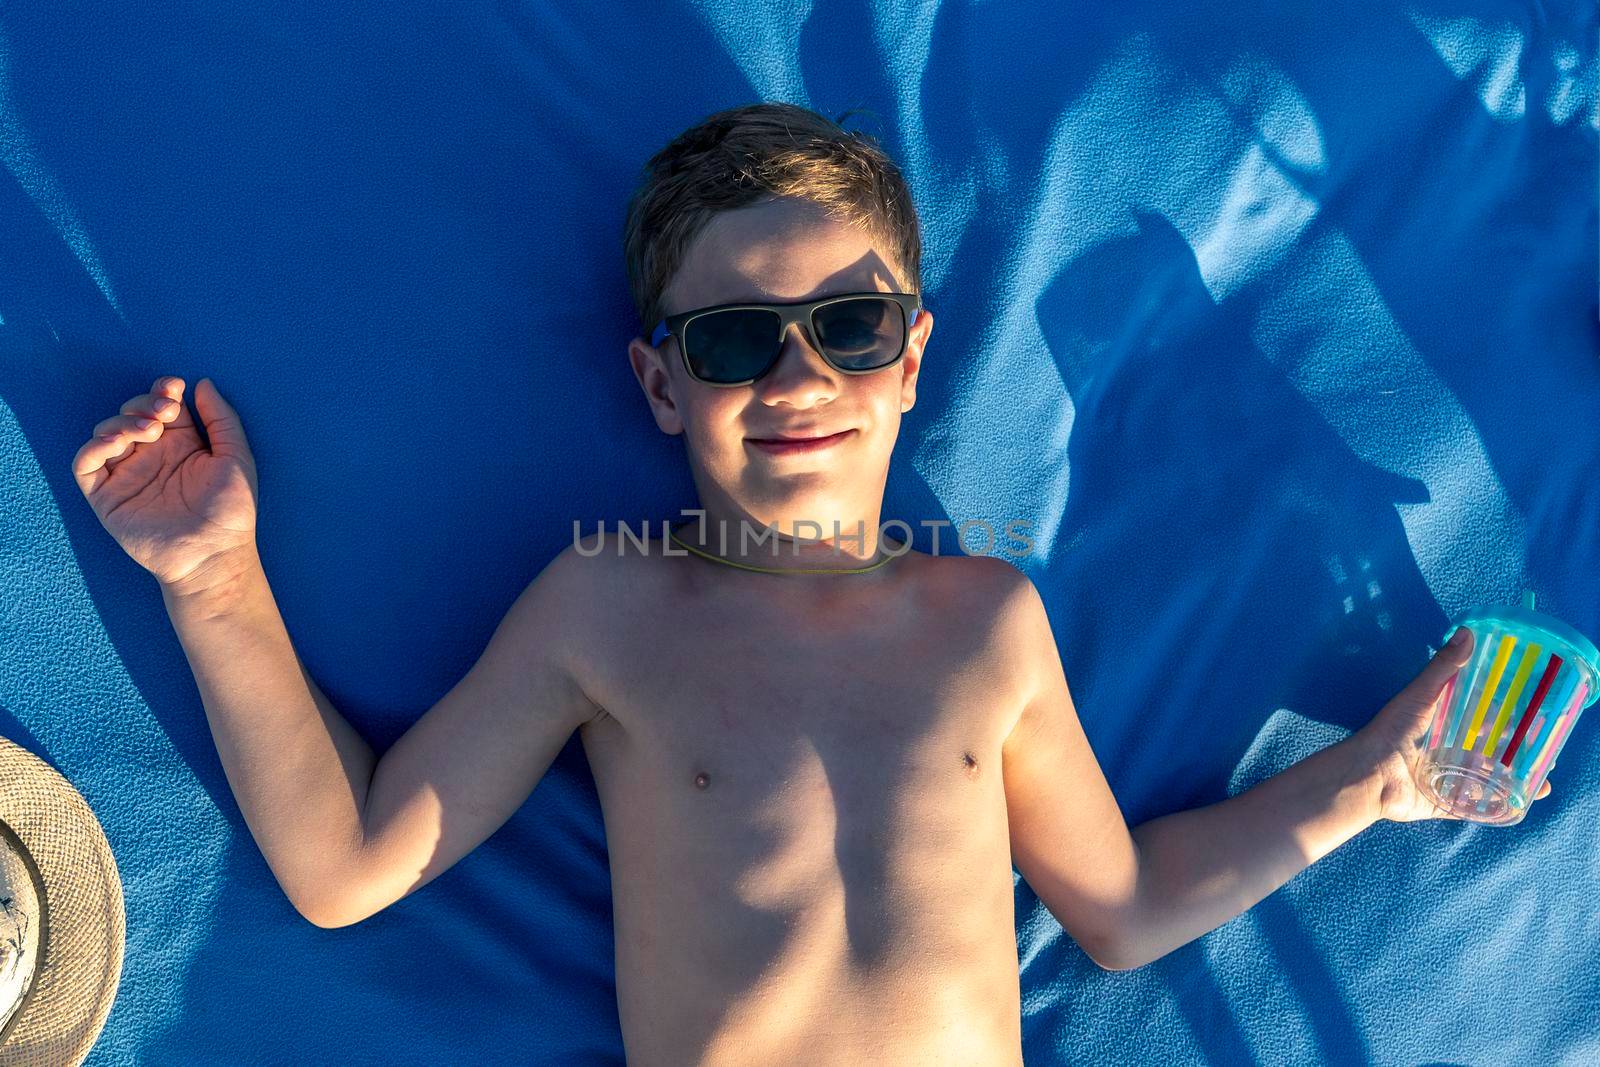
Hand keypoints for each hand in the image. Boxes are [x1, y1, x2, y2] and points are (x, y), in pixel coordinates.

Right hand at [71, 376, 260, 591]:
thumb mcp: (236, 457)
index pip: (163, 406)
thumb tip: (202, 383)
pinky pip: (85, 464)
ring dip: (122, 422)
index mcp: (182, 445)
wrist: (214, 554)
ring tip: (147, 431)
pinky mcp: (106, 496)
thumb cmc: (231, 511)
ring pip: (107, 432)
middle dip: (143, 404)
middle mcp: (152, 456)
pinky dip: (94, 447)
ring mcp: (127, 475)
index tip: (174, 388)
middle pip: (133, 414)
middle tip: (162, 413)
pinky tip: (118, 443)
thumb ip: (221, 419)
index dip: (163, 391)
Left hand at [1349, 627, 1552, 822]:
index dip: (1508, 717)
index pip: (1482, 719)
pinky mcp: (1445, 801)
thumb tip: (1467, 632)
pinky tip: (1524, 801)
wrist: (1370, 775)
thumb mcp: (1419, 695)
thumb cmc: (1392, 731)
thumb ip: (1443, 668)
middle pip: (1490, 750)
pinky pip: (1476, 806)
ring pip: (1488, 778)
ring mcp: (1448, 778)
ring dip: (1515, 779)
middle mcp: (1447, 750)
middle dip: (1517, 751)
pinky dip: (1499, 805)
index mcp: (1443, 724)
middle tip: (1546, 751)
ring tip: (1543, 780)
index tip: (1535, 716)